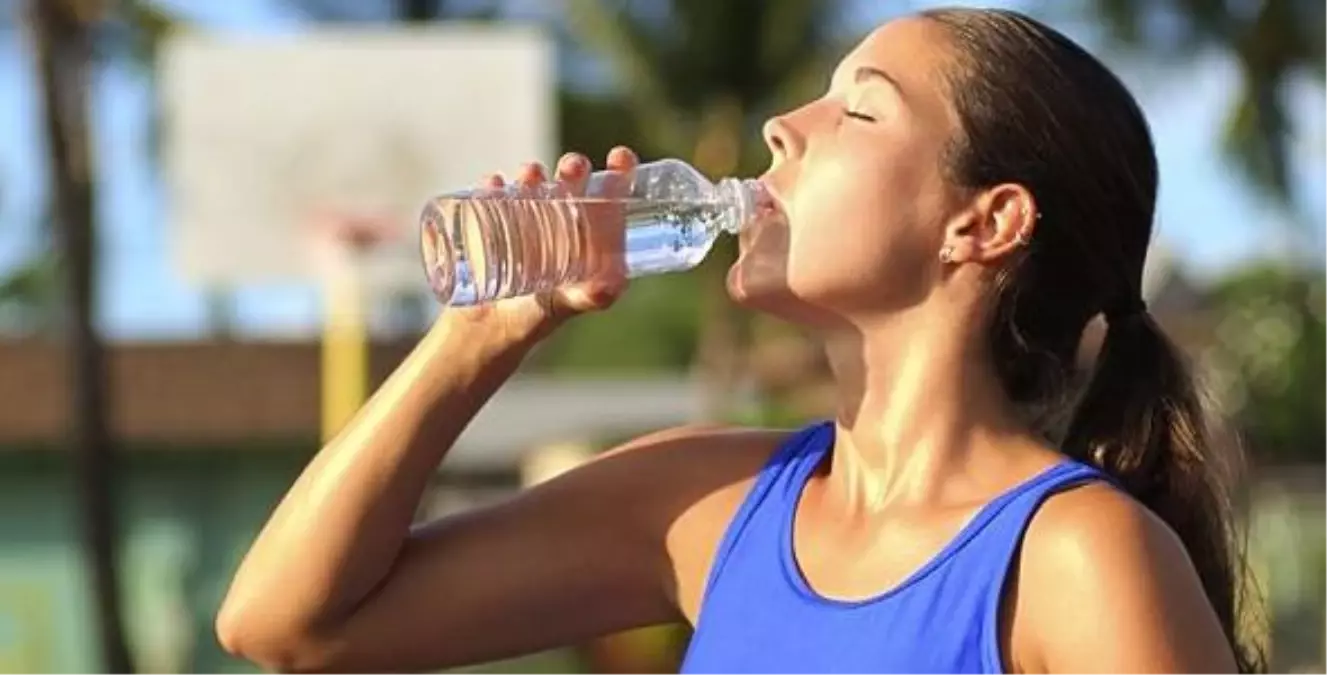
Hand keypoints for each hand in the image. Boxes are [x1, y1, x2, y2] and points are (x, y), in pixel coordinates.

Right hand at [449, 147, 637, 339]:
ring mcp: (526, 214)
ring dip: (533, 173)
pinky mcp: (493, 219)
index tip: (621, 156)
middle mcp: (561, 216)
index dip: (618, 172)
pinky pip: (494, 195)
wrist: (495, 324)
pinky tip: (494, 185)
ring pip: (534, 183)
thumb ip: (591, 297)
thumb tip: (607, 288)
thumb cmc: (542, 312)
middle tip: (572, 167)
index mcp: (589, 231)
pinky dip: (494, 187)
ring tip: (531, 175)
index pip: (609, 194)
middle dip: (573, 168)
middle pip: (571, 181)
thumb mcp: (569, 304)